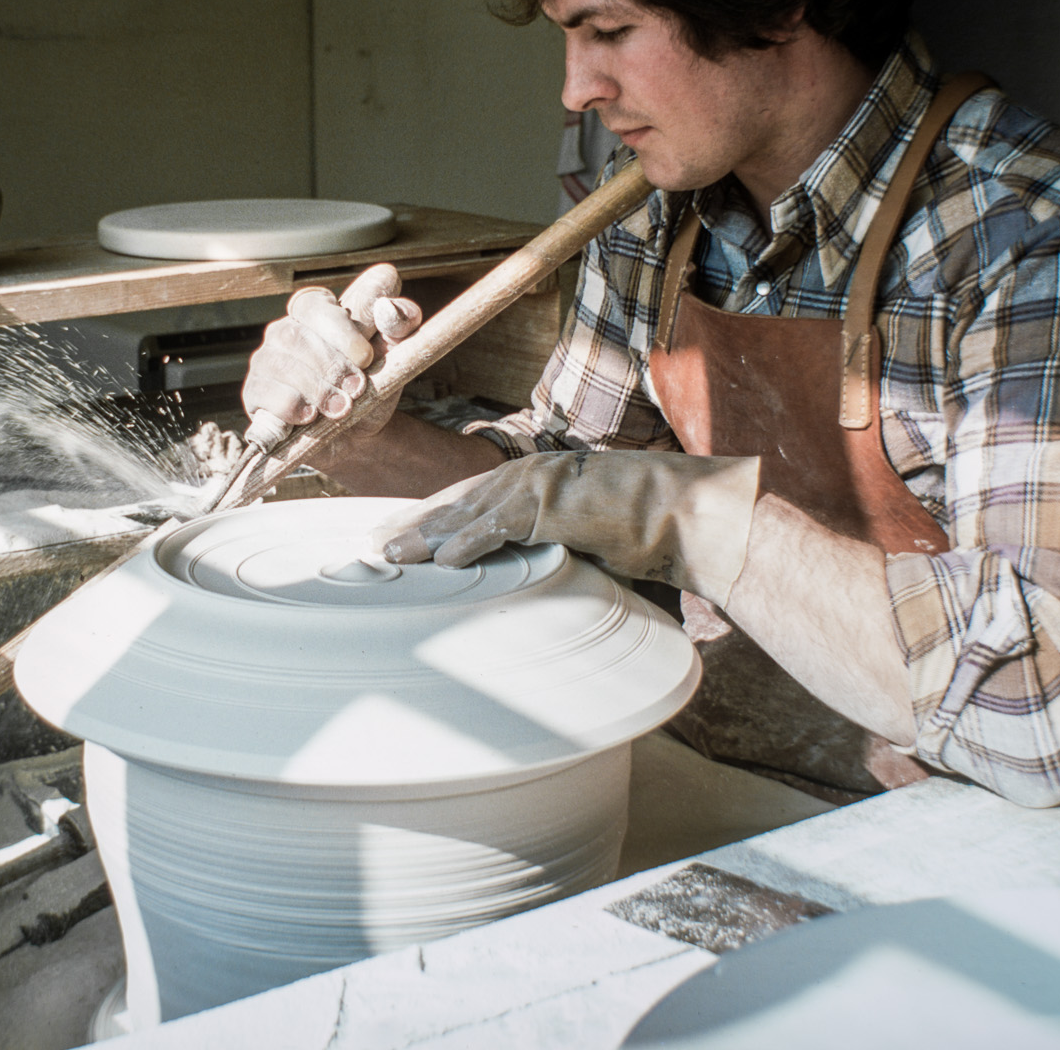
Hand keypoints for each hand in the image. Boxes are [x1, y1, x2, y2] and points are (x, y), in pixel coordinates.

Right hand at [242, 264, 423, 437]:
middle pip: (297, 336)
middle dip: (331, 365)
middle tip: (357, 389)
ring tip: (341, 408)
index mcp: (318, 312)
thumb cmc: (373, 388)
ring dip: (317, 388)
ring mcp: (266, 360)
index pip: (316, 304)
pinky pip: (267, 393)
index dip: (340, 328)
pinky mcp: (255, 392)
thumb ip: (400, 324)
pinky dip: (292, 406)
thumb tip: (389, 308)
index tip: (366, 356)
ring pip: (282, 364)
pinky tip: (310, 417)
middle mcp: (286, 330)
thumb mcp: (396, 355)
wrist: (359, 437)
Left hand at [372, 449, 761, 604]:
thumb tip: (532, 584)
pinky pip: (501, 526)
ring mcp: (540, 484)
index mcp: (534, 482)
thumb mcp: (584, 543)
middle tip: (372, 546)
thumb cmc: (645, 533)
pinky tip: (442, 560)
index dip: (432, 519)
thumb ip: (550, 551)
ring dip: (426, 536)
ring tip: (389, 555)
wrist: (687, 516)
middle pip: (456, 503)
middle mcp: (529, 475)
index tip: (398, 537)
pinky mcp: (553, 501)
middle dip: (413, 524)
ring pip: (469, 512)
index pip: (469, 502)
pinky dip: (469, 542)